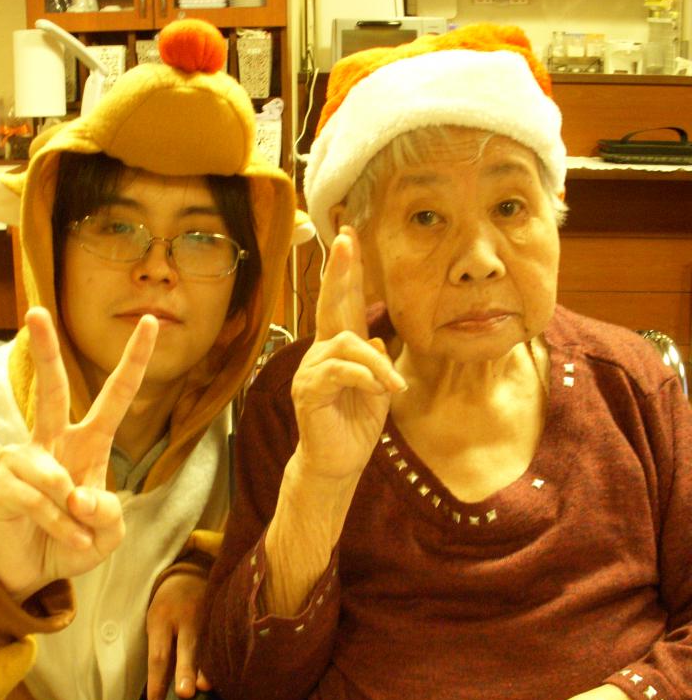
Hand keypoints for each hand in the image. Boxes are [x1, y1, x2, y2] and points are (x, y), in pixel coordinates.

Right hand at [0, 306, 158, 599]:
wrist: (34, 571)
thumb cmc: (75, 541)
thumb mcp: (109, 534)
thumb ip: (109, 515)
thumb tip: (81, 495)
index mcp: (90, 444)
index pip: (115, 396)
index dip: (135, 361)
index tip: (152, 323)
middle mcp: (54, 443)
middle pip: (51, 390)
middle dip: (44, 351)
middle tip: (36, 313)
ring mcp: (23, 461)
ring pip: (46, 469)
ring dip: (67, 509)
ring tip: (76, 531)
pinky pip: (32, 496)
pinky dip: (55, 522)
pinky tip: (62, 535)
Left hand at [145, 571, 211, 699]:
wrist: (188, 575)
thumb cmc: (167, 608)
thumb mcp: (156, 624)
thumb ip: (162, 652)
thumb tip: (165, 691)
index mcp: (161, 619)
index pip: (159, 654)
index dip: (157, 681)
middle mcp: (185, 616)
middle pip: (185, 646)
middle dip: (185, 670)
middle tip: (185, 693)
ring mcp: (207, 614)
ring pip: (209, 643)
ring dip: (207, 667)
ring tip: (206, 687)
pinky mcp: (221, 615)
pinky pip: (222, 638)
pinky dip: (222, 657)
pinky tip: (225, 675)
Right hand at [292, 226, 404, 479]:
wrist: (340, 461)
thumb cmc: (357, 424)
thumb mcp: (378, 388)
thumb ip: (377, 361)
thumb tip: (375, 337)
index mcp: (341, 348)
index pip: (345, 303)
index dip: (348, 272)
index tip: (349, 238)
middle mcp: (322, 352)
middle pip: (331, 305)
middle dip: (340, 272)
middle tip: (345, 242)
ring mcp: (312, 369)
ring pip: (346, 344)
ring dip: (375, 364)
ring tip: (390, 387)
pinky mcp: (309, 389)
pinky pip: (339, 371)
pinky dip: (364, 378)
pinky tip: (377, 390)